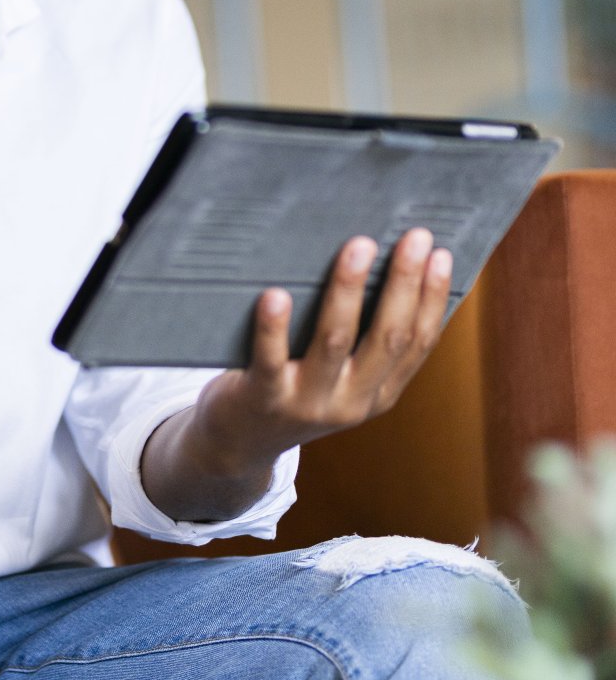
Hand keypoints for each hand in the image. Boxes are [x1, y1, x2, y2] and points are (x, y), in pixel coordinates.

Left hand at [187, 228, 451, 480]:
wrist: (239, 443)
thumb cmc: (294, 385)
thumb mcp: (341, 373)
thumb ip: (362, 335)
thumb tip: (386, 261)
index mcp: (378, 393)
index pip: (417, 342)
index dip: (432, 298)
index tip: (441, 253)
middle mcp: (351, 401)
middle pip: (386, 338)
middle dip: (404, 284)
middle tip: (414, 236)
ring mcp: (307, 402)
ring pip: (334, 341)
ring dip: (348, 291)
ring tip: (358, 246)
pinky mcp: (263, 398)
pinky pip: (271, 360)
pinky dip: (273, 328)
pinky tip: (276, 294)